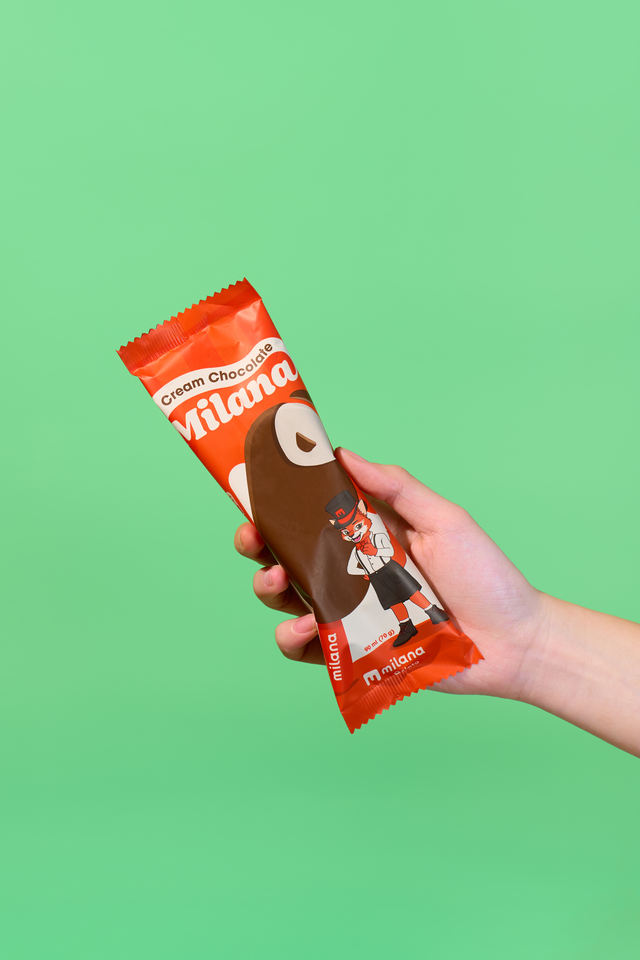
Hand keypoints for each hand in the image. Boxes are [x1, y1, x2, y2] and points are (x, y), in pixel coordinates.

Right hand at [234, 447, 546, 699]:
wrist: (513, 642)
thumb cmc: (485, 576)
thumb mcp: (444, 520)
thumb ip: (396, 488)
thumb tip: (345, 455)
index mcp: (368, 533)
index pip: (311, 512)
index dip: (278, 501)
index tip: (255, 489)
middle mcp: (351, 570)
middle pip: (286, 553)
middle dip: (258, 543)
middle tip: (252, 537)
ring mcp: (350, 612)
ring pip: (287, 599)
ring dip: (269, 587)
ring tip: (277, 582)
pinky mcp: (353, 651)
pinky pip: (308, 647)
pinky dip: (295, 637)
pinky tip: (308, 627)